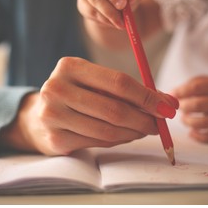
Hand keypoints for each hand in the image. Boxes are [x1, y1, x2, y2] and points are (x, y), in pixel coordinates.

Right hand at [0, 57, 177, 154]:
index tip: (167, 107)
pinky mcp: (55, 138)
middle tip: (160, 124)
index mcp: (69, 66)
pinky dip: (119, 140)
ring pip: (108, 129)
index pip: (118, 82)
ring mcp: (52, 115)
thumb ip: (128, 89)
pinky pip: (98, 142)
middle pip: (114, 109)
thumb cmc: (76, 95)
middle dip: (144, 119)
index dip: (147, 96)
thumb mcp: (95, 83)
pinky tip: (126, 135)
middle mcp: (57, 88)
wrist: (38, 117)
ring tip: (145, 130)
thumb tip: (168, 102)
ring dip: (134, 132)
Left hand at [172, 76, 207, 142]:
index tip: (172, 94)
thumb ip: (194, 83)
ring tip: (184, 119)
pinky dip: (197, 136)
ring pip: (203, 123)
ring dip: (188, 122)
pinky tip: (191, 132)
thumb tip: (172, 93)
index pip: (197, 87)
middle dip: (183, 107)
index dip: (181, 91)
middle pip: (199, 105)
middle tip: (178, 107)